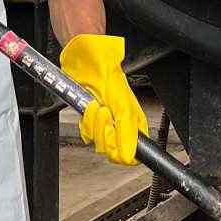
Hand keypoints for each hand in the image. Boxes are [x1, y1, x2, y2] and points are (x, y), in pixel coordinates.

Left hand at [60, 34, 148, 165]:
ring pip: (97, 143)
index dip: (121, 150)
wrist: (86, 64)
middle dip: (104, 132)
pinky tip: (88, 108)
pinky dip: (85, 121)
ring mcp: (106, 124)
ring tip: (96, 106)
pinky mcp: (91, 121)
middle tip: (104, 113)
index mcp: (135, 125)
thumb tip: (128, 156)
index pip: (131, 155)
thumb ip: (127, 133)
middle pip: (112, 151)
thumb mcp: (123, 106)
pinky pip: (86, 133)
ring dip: (93, 124)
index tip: (114, 135)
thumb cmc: (108, 76)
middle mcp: (121, 127)